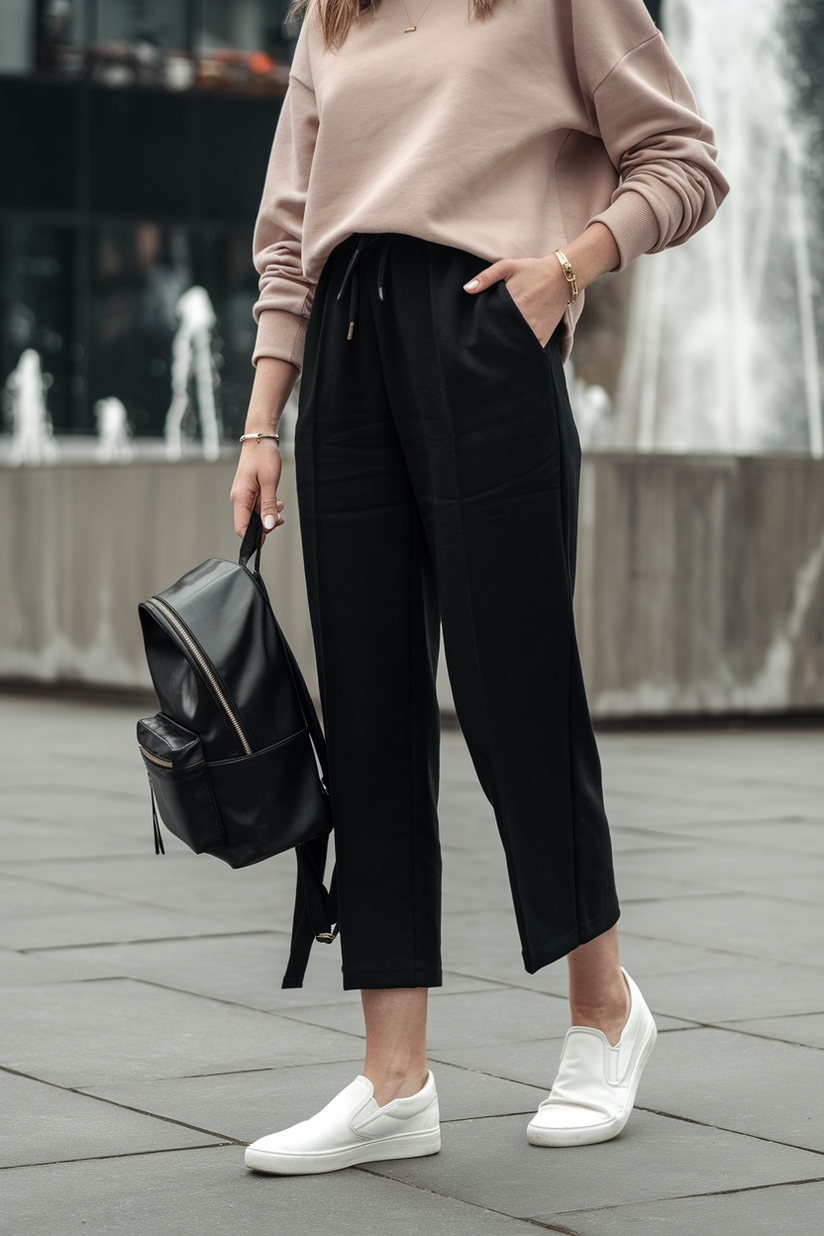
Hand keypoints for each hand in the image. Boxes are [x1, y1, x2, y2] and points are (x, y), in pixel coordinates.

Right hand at [230, 356, 298, 541]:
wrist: (259, 438)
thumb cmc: (263, 456)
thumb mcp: (269, 482)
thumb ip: (268, 506)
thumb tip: (267, 527)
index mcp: (240, 498)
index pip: (241, 528)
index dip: (254, 537)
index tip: (268, 536)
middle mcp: (239, 499)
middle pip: (249, 524)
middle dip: (265, 526)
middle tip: (279, 518)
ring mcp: (244, 496)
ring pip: (255, 516)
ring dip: (269, 516)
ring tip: (280, 507)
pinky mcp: (250, 493)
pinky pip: (258, 507)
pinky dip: (268, 508)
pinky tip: (277, 503)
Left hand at [463, 255, 569, 346]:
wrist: (563, 276)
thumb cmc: (533, 270)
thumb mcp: (507, 266)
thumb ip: (486, 277)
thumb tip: (466, 289)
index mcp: (510, 305)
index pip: (490, 326)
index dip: (482, 333)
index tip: (475, 337)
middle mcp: (522, 321)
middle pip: (501, 339)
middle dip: (493, 343)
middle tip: (483, 348)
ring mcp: (534, 330)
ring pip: (516, 348)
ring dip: (507, 351)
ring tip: (497, 355)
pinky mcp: (544, 336)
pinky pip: (531, 350)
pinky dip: (523, 353)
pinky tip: (515, 353)